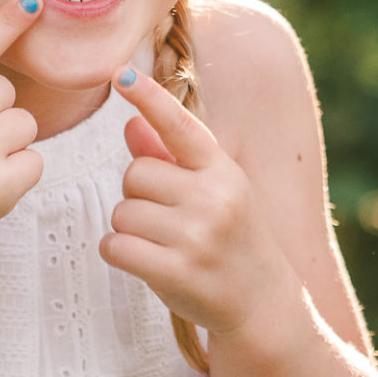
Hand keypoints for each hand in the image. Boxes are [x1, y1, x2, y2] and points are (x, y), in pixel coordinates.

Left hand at [102, 68, 302, 342]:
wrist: (262, 302)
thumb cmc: (231, 239)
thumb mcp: (214, 191)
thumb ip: (171, 158)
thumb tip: (131, 122)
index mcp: (223, 171)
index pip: (179, 126)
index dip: (148, 98)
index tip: (121, 74)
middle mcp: (214, 198)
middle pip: (134, 174)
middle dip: (137, 196)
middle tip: (165, 219)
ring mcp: (197, 236)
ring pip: (122, 212)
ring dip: (129, 228)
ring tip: (162, 243)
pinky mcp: (177, 272)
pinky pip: (115, 246)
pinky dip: (118, 252)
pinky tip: (143, 260)